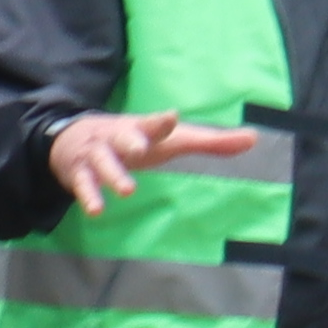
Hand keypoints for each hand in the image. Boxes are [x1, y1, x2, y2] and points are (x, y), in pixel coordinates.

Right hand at [49, 109, 261, 213]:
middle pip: (124, 136)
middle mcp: (118, 138)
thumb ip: (210, 142)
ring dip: (114, 174)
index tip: (172, 117)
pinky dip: (88, 196)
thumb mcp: (170, 141)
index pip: (154, 124)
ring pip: (103, 162)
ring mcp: (96, 155)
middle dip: (132, 140)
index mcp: (142, 128)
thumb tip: (254, 139)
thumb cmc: (136, 140)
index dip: (162, 122)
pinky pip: (83, 185)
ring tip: (128, 189)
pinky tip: (96, 210)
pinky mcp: (79, 173)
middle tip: (140, 148)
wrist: (74, 138)